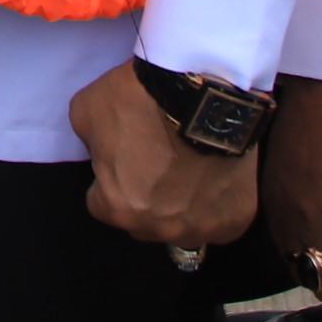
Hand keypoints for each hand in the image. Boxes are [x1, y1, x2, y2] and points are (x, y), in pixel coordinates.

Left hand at [68, 60, 259, 252]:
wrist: (203, 92)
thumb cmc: (141, 101)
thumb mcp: (86, 111)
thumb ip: (89, 143)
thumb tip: (103, 153)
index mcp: (119, 209)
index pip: (100, 206)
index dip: (107, 179)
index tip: (119, 159)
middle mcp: (160, 229)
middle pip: (142, 221)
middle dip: (143, 197)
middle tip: (154, 161)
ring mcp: (202, 229)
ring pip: (182, 226)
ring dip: (180, 205)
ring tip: (188, 168)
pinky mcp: (235, 220)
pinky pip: (217, 222)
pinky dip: (215, 204)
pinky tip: (213, 176)